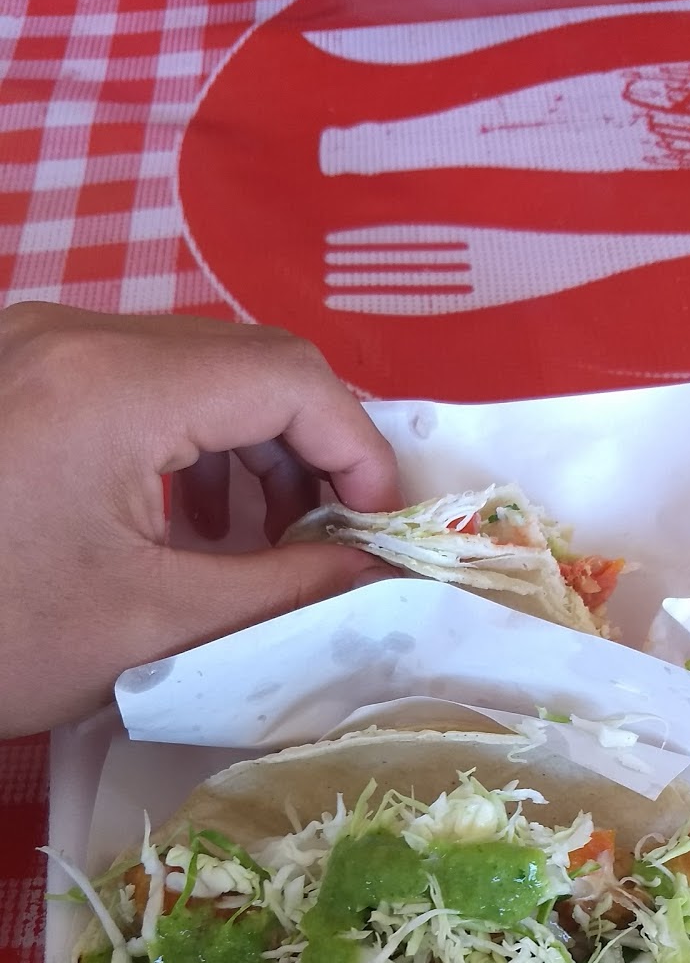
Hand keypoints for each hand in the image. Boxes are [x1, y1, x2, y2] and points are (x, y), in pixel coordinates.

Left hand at [0, 303, 400, 736]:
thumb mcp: (153, 629)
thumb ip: (285, 590)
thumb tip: (379, 572)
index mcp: (116, 386)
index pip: (289, 376)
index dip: (358, 449)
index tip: (379, 529)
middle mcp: (78, 333)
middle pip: (248, 358)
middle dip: (311, 448)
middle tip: (329, 539)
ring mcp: (37, 342)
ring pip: (196, 366)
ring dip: (252, 447)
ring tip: (258, 543)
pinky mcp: (16, 369)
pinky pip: (138, 381)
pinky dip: (189, 443)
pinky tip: (185, 522)